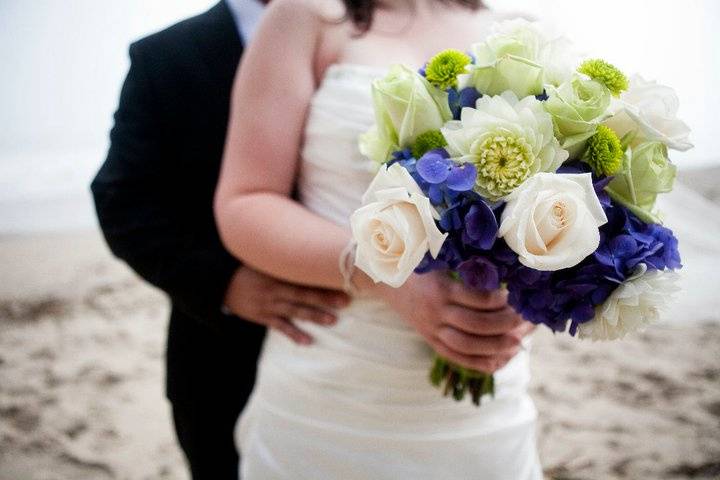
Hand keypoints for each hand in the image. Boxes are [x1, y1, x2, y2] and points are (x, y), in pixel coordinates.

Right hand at [223, 266, 349, 344]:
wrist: (219, 283)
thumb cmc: (247, 268)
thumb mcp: (265, 259)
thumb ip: (284, 256)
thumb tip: (306, 245)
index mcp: (277, 272)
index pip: (304, 275)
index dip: (322, 279)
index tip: (341, 279)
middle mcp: (275, 288)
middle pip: (304, 293)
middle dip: (325, 298)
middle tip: (345, 301)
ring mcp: (269, 304)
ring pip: (295, 311)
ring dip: (314, 316)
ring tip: (332, 320)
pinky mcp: (262, 317)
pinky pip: (280, 327)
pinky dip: (294, 334)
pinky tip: (307, 341)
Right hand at [371, 272, 534, 372]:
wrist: (385, 281)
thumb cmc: (418, 265)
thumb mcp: (438, 259)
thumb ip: (465, 264)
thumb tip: (503, 265)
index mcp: (440, 289)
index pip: (477, 299)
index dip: (501, 300)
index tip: (515, 294)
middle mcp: (436, 312)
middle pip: (475, 325)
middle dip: (504, 324)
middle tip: (524, 320)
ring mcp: (432, 329)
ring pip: (467, 345)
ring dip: (496, 346)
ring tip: (518, 343)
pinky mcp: (430, 340)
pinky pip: (455, 357)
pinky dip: (478, 363)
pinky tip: (499, 360)